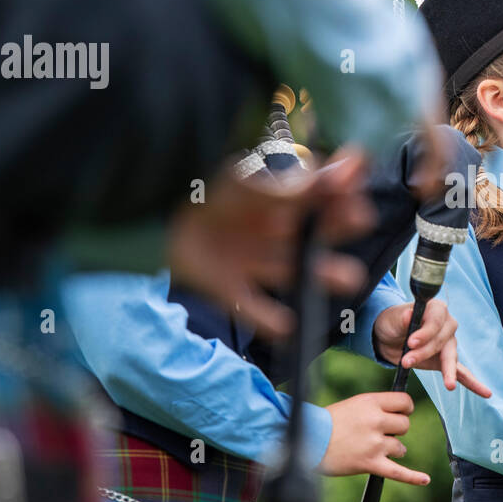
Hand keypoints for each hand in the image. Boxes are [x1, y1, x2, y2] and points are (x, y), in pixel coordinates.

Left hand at [167, 148, 374, 337]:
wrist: (142, 223)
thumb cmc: (194, 194)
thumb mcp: (238, 184)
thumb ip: (280, 187)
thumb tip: (324, 175)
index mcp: (271, 199)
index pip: (317, 190)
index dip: (340, 187)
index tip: (357, 183)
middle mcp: (269, 230)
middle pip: (314, 231)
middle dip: (340, 227)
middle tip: (360, 220)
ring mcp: (251, 260)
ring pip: (294, 270)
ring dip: (325, 274)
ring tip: (349, 278)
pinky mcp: (229, 288)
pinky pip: (254, 308)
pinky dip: (269, 319)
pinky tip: (285, 326)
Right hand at [318, 391, 429, 484]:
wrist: (307, 440)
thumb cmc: (327, 423)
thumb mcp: (353, 405)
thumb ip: (375, 407)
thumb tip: (398, 414)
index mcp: (371, 402)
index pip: (405, 402)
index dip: (405, 409)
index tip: (401, 414)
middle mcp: (376, 421)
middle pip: (405, 425)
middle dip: (396, 430)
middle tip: (380, 433)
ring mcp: (374, 443)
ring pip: (400, 447)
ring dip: (391, 450)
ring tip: (370, 448)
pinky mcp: (370, 464)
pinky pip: (398, 472)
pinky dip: (413, 477)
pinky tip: (425, 479)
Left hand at [372, 299, 492, 396]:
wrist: (390, 337)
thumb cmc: (394, 323)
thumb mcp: (394, 318)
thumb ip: (402, 318)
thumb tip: (408, 316)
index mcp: (437, 309)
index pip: (436, 321)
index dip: (425, 332)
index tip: (411, 342)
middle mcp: (447, 325)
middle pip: (442, 341)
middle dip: (425, 353)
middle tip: (406, 361)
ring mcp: (450, 343)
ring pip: (451, 358)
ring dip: (447, 372)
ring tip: (449, 385)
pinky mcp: (447, 360)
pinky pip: (462, 372)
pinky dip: (473, 383)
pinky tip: (486, 393)